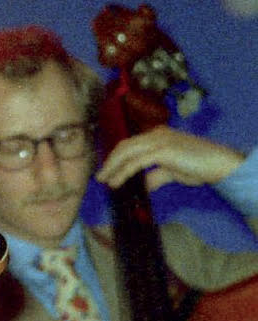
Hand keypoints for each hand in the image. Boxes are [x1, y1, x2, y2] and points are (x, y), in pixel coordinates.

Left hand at [96, 127, 242, 191]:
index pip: (130, 143)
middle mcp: (156, 134)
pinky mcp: (162, 151)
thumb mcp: (173, 171)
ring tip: (104, 180)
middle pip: (124, 145)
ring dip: (112, 167)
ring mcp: (159, 141)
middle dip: (110, 161)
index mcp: (158, 135)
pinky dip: (123, 173)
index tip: (106, 169)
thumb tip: (144, 185)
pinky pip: (135, 163)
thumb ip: (157, 175)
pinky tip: (116, 182)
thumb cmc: (199, 166)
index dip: (116, 156)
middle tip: (100, 176)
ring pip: (126, 152)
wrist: (218, 163)